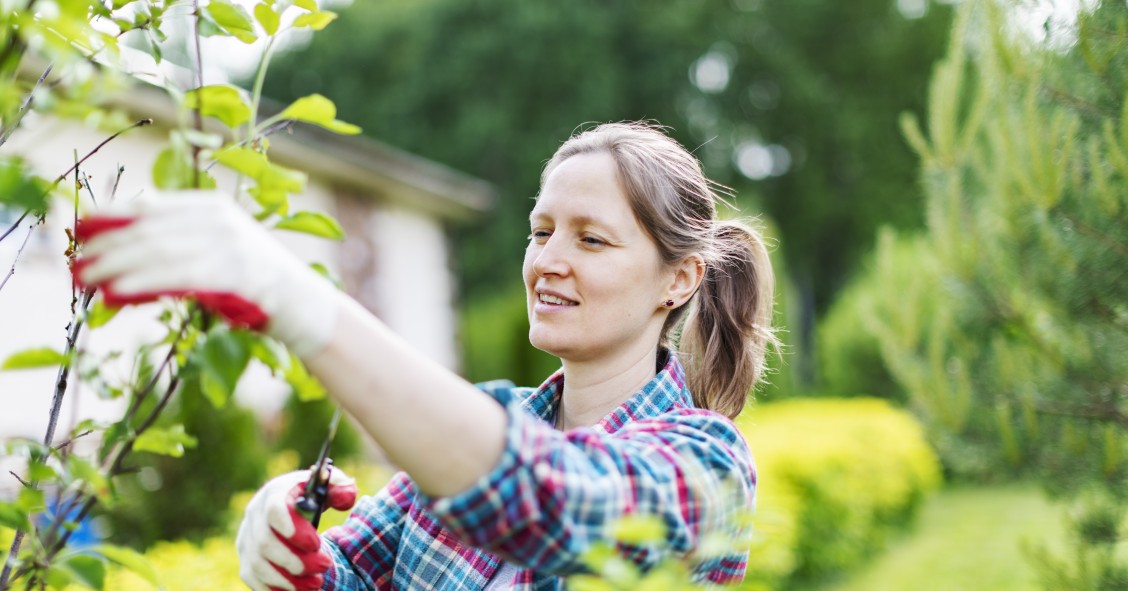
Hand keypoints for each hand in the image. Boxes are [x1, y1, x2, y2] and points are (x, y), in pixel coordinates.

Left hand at [73, 191, 338, 356]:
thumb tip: (128, 238)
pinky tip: (116, 293)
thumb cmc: (253, 280)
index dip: (110, 217)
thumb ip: (180, 237)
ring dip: (116, 267)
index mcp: (211, 207)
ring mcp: (227, 246)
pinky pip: (176, 278)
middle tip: (75, 264)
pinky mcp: (232, 274)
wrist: (302, 304)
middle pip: (148, 230)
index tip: (78, 229)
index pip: (150, 206)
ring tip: (86, 281)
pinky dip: (142, 285)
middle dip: (106, 247)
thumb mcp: (218, 246)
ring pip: (157, 253)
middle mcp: (218, 220)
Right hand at [236, 469, 358, 590]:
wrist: (291, 511)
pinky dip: (277, 589)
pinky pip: (254, 581)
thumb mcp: (328, 486)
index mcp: (274, 493)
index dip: (293, 529)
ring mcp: (246, 540)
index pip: (275, 510)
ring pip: (258, 566)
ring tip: (316, 582)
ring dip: (288, 579)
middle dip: (296, 560)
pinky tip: (301, 589)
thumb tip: (346, 497)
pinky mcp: (246, 561)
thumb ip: (341, 488)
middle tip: (325, 565)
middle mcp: (254, 516)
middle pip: (265, 543)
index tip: (316, 544)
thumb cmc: (312, 499)